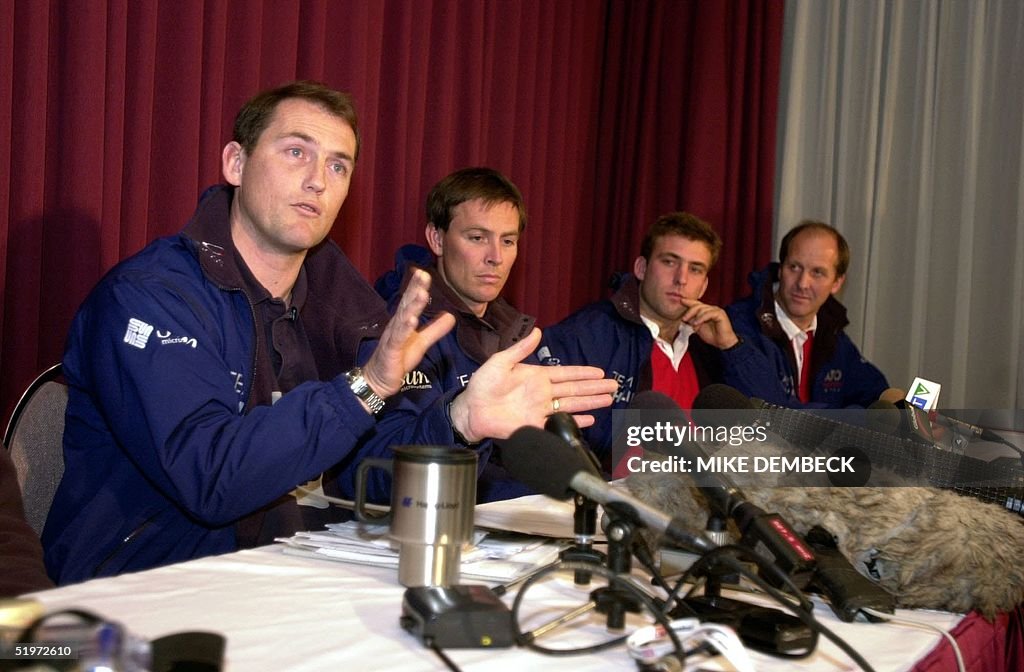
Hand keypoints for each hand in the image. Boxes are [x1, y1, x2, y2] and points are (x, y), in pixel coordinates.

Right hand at [361, 269, 455, 398]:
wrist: (378, 379)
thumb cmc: (398, 358)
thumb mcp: (421, 342)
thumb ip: (435, 329)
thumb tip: (452, 316)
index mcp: (403, 321)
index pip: (411, 301)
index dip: (417, 286)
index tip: (424, 272)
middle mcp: (396, 325)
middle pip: (406, 304)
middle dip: (414, 288)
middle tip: (423, 274)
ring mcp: (393, 337)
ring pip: (403, 318)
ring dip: (413, 305)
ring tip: (422, 293)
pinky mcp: (391, 351)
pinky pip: (398, 338)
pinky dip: (405, 329)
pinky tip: (411, 320)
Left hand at [448, 328, 617, 442]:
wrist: (470, 410)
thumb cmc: (483, 384)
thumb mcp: (500, 361)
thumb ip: (520, 349)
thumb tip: (537, 331)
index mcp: (536, 376)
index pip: (566, 373)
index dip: (583, 372)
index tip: (600, 371)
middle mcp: (543, 393)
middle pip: (575, 389)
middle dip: (594, 388)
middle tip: (613, 386)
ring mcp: (541, 410)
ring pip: (572, 404)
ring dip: (591, 402)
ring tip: (609, 399)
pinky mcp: (536, 426)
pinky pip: (559, 424)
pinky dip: (575, 422)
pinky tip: (589, 420)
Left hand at [681, 298, 738, 349]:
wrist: (722, 343)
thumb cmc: (712, 335)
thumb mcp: (698, 327)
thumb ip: (692, 321)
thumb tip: (683, 318)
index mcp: (706, 311)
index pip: (696, 304)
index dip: (689, 302)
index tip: (681, 301)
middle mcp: (711, 309)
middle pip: (698, 305)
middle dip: (689, 312)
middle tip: (684, 319)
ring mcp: (716, 310)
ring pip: (703, 309)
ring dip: (696, 318)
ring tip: (693, 325)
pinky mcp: (720, 314)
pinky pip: (709, 313)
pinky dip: (701, 318)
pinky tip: (697, 324)